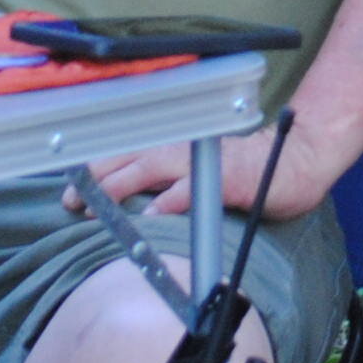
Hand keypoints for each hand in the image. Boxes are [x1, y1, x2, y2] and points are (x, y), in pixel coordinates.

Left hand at [68, 137, 335, 220]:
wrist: (295, 164)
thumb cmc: (244, 172)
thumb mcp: (200, 171)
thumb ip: (169, 178)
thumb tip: (132, 199)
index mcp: (175, 146)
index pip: (126, 149)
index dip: (94, 165)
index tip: (67, 183)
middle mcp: (183, 148)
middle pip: (127, 156)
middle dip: (93, 178)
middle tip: (68, 201)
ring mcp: (202, 163)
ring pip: (148, 168)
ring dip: (116, 187)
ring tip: (91, 207)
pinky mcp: (224, 180)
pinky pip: (189, 191)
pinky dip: (167, 203)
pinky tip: (149, 217)